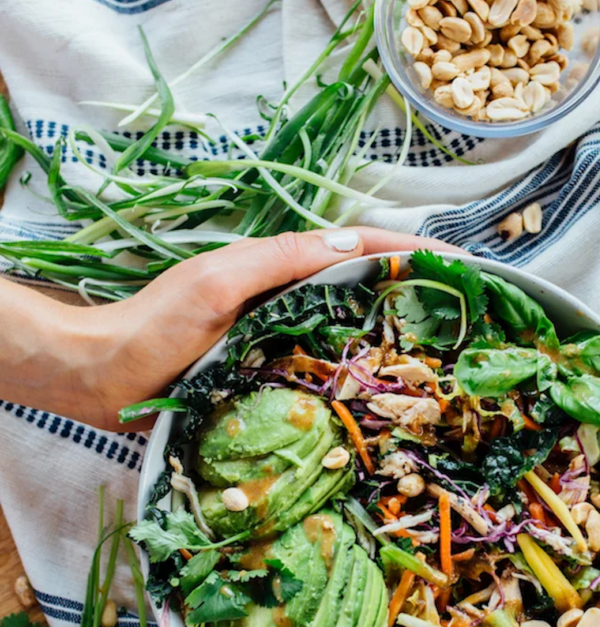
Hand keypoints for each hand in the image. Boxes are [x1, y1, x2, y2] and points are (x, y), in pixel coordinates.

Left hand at [0, 227, 444, 430]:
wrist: (102, 376)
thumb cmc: (154, 327)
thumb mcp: (217, 284)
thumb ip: (278, 260)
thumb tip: (351, 242)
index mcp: (280, 262)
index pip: (361, 244)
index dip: (413, 250)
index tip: (464, 265)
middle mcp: (286, 290)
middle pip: (366, 278)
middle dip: (418, 285)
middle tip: (471, 310)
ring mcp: (280, 326)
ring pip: (352, 317)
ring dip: (397, 323)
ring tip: (447, 347)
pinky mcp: (270, 362)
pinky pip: (328, 354)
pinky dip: (362, 359)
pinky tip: (385, 384)